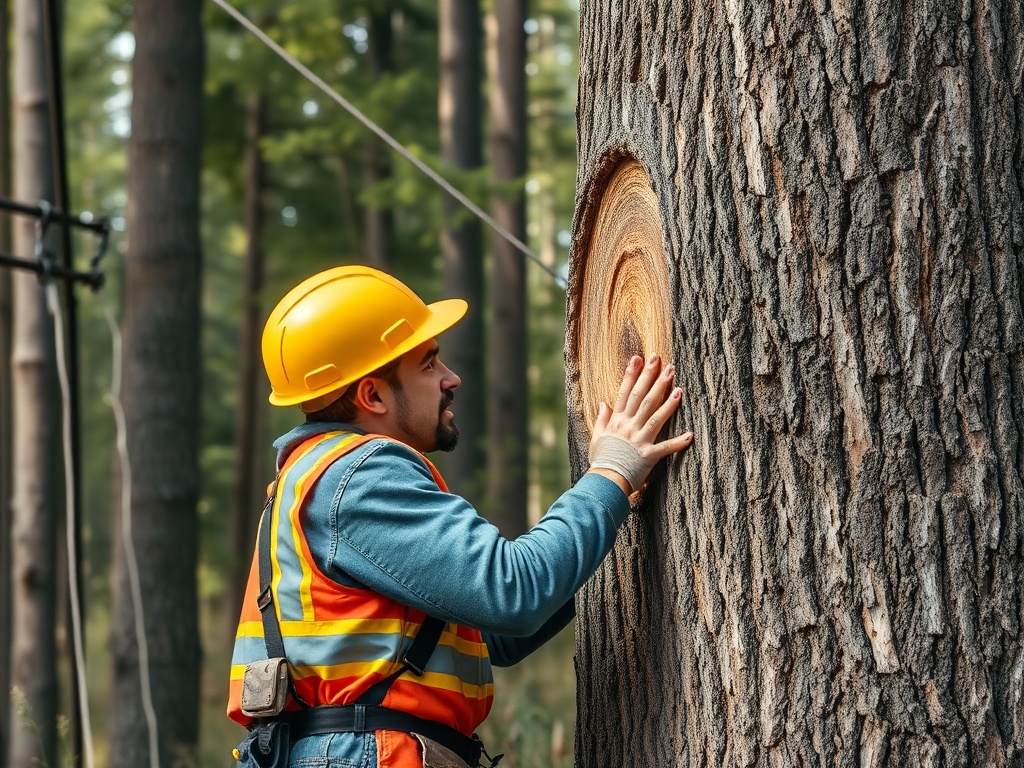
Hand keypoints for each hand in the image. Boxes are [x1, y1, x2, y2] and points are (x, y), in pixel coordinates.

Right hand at [587, 354, 692, 494]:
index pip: (625, 393)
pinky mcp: (648, 455)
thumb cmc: (601, 460)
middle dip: (653, 379)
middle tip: (664, 362)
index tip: (638, 358)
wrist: (604, 481)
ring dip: (668, 402)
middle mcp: (628, 427)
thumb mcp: (597, 437)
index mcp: (617, 421)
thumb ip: (602, 420)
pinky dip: (678, 442)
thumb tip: (602, 403)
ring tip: (679, 387)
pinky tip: (690, 434)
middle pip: (643, 398)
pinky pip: (666, 448)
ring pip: (655, 416)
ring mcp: (639, 440)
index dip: (632, 375)